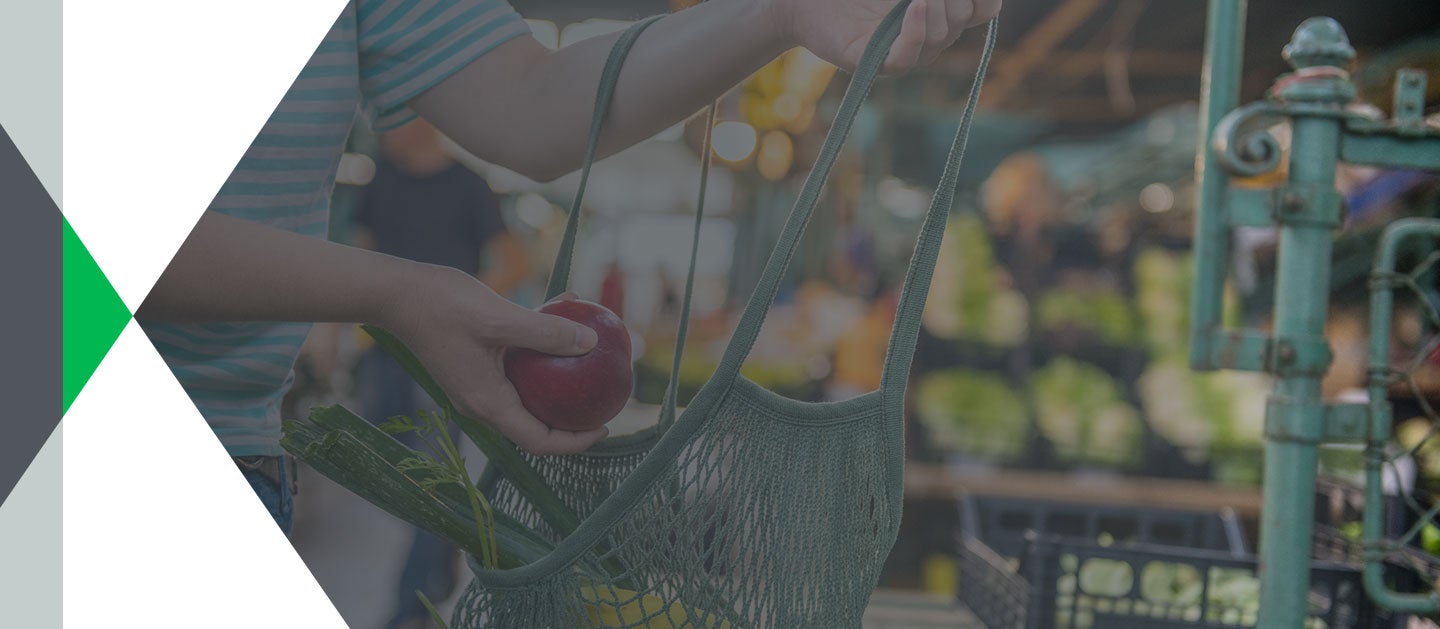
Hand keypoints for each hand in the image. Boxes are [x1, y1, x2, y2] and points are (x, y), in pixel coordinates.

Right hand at [380, 265, 606, 454]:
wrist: (396, 294)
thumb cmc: (442, 306)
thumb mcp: (500, 318)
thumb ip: (546, 333)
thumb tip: (591, 344)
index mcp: (487, 402)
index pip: (539, 441)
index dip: (575, 441)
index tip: (604, 427)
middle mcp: (481, 402)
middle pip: (535, 425)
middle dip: (571, 416)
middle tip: (602, 398)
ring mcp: (476, 384)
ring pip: (527, 394)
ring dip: (558, 379)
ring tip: (589, 357)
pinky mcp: (474, 365)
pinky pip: (516, 368)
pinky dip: (539, 350)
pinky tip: (561, 314)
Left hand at [769, 0, 1001, 73]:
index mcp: (937, 13)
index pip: (983, 10)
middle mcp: (925, 38)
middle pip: (961, 20)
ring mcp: (900, 53)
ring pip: (938, 38)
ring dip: (936, 6)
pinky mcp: (873, 63)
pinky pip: (906, 58)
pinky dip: (916, 31)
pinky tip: (917, 5)